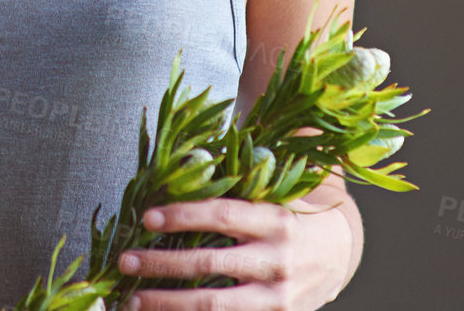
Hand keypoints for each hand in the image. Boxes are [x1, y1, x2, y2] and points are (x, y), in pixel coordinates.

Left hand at [115, 196, 352, 309]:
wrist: (339, 256)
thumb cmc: (294, 216)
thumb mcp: (277, 194)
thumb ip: (239, 185)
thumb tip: (185, 166)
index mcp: (276, 220)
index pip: (223, 215)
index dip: (183, 215)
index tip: (147, 217)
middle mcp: (276, 260)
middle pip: (209, 265)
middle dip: (161, 264)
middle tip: (124, 261)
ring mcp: (276, 298)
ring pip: (213, 306)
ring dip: (166, 304)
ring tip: (131, 300)